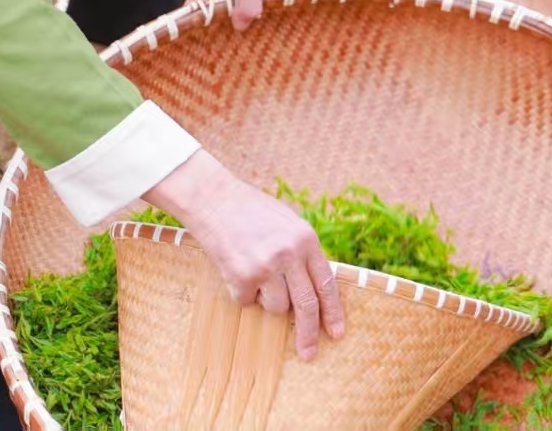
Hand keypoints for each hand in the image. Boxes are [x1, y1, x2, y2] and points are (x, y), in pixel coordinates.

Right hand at [146, 151, 344, 359]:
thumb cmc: (252, 211)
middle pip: (306, 305)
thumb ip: (303, 253)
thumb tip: (316, 291)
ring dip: (266, 300)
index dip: (333, 312)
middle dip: (308, 333)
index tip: (336, 333)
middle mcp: (289, 254)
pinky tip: (235, 267)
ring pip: (276, 307)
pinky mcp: (241, 277)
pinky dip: (241, 293)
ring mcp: (265, 267)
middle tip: (309, 353)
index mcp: (306, 239)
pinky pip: (246, 302)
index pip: (326, 283)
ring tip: (255, 272)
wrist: (214, 199)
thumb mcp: (289, 224)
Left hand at [171, 0, 291, 29]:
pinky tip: (232, 27)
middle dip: (267, 21)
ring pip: (255, 7)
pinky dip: (236, 14)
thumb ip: (250, 5)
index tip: (282, 34)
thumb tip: (243, 27)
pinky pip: (239, 5)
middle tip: (263, 41)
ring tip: (248, 39)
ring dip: (249, 18)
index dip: (289, 16)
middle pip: (273, 6)